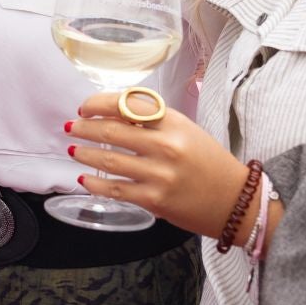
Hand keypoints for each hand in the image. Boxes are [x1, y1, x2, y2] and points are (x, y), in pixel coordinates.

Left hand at [66, 91, 259, 242]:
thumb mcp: (186, 130)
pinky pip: (116, 189)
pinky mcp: (155, 200)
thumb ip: (154, 121)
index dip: (98, 104)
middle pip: (112, 131)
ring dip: (85, 154)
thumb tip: (114, 114)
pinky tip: (84, 178)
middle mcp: (166, 146)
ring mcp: (159, 175)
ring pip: (109, 160)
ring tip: (72, 150)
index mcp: (174, 122)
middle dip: (85, 128)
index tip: (85, 108)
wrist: (234, 200)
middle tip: (71, 127)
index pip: (126, 105)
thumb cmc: (209, 162)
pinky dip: (95, 183)